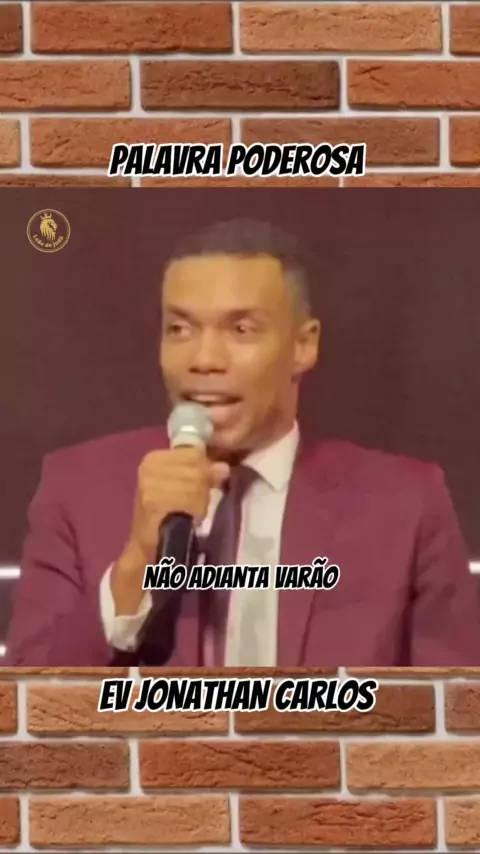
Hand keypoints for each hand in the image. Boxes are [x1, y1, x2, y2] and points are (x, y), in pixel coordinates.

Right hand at [111, 447, 228, 614]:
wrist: (148, 547)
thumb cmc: (167, 514)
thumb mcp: (185, 486)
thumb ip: (203, 472)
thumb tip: (223, 468)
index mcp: (154, 458)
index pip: (194, 452)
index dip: (203, 470)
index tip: (196, 487)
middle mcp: (149, 467)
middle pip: (197, 467)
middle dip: (201, 487)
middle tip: (192, 504)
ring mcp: (149, 485)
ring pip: (195, 484)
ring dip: (199, 501)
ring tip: (189, 512)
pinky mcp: (153, 503)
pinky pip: (189, 500)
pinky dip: (194, 510)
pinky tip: (188, 518)